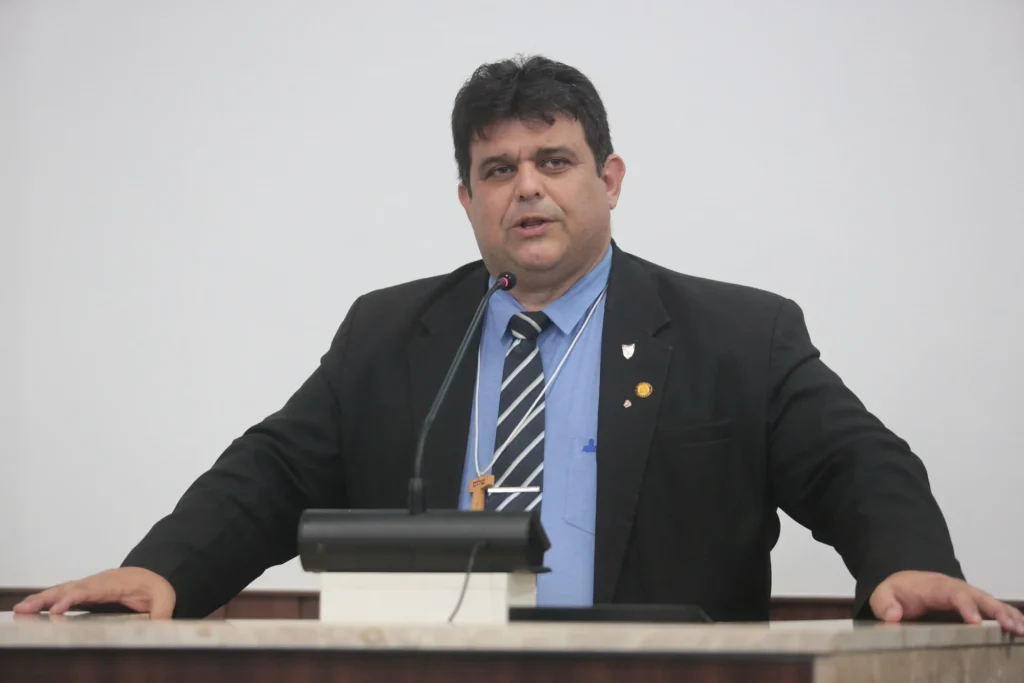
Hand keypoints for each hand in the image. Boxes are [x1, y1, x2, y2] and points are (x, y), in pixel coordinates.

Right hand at [12, 568, 175, 618]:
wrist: (153, 576)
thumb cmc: (155, 586)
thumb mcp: (165, 597)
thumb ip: (162, 611)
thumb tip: (160, 625)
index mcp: (116, 582)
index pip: (91, 589)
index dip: (74, 598)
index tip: (58, 609)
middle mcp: (99, 582)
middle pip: (70, 588)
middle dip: (48, 598)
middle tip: (26, 608)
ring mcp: (90, 586)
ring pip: (63, 590)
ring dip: (42, 599)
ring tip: (20, 609)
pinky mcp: (85, 592)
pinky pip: (64, 595)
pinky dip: (47, 600)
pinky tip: (31, 609)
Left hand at [870, 570, 1023, 634]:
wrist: (905, 585)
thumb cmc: (898, 591)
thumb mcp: (883, 595)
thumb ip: (884, 603)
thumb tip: (894, 615)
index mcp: (935, 586)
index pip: (953, 593)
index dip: (965, 605)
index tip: (974, 621)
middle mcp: (956, 588)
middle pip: (979, 596)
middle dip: (996, 610)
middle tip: (1010, 626)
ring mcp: (967, 596)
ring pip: (991, 602)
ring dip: (1008, 615)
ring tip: (1020, 630)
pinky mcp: (974, 606)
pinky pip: (994, 610)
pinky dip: (1009, 617)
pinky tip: (1020, 630)